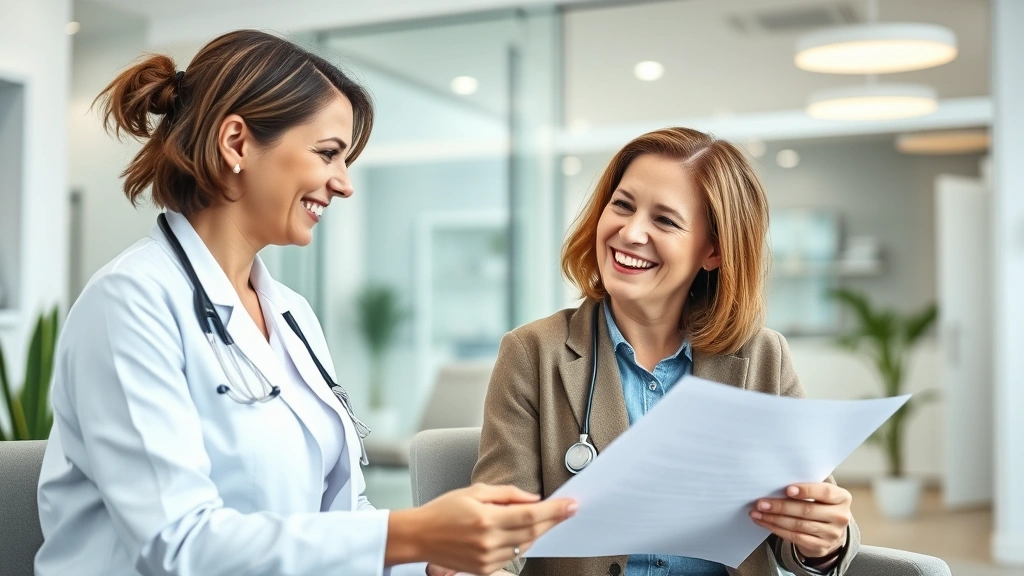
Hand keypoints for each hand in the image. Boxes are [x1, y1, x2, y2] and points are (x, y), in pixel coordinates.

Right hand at [389, 483, 575, 574]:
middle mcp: (489, 542)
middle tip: (569, 510)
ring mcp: (487, 559)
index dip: (554, 510)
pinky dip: (523, 543)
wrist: (419, 536)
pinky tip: (526, 533)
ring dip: (539, 532)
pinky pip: (513, 556)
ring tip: (548, 518)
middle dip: (553, 520)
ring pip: (525, 546)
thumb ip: (507, 494)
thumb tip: (533, 498)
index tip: (571, 504)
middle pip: (533, 531)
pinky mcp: (484, 570)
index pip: (530, 515)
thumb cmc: (443, 510)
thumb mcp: (474, 492)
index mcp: (486, 520)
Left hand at [749, 483, 851, 558]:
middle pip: (807, 510)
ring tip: (757, 513)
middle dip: (781, 506)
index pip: (825, 492)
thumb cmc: (821, 504)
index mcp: (842, 498)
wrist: (831, 531)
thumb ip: (808, 485)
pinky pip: (795, 537)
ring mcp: (831, 534)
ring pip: (798, 525)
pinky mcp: (820, 546)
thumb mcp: (821, 494)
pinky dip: (777, 529)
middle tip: (761, 503)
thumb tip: (779, 479)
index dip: (806, 491)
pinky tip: (765, 523)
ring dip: (774, 518)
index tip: (787, 489)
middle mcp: (840, 517)